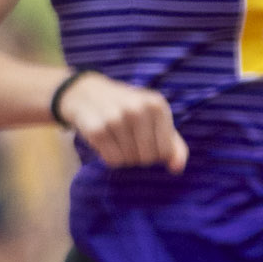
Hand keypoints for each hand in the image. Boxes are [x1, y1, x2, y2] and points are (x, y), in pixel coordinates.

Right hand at [58, 72, 188, 172]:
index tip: (147, 141)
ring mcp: (115, 119)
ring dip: (124, 156)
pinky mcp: (97, 130)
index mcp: (156, 105)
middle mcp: (137, 110)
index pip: (166, 151)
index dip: (157, 153)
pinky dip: (109, 157)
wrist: (86, 93)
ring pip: (129, 160)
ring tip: (117, 139)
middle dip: (139, 156)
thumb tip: (176, 168)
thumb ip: (173, 144)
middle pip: (147, 158)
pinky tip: (106, 141)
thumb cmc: (127, 108)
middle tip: (130, 140)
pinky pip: (112, 160)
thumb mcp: (154, 119)